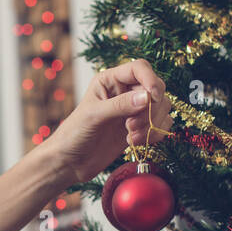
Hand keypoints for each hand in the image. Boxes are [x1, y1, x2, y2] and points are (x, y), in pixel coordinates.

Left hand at [45, 58, 170, 185]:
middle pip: (155, 89)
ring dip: (152, 124)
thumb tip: (148, 97)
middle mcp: (124, 92)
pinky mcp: (138, 128)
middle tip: (131, 126)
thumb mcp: (94, 115)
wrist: (70, 162)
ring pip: (161, 107)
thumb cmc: (74, 135)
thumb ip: (120, 105)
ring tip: (131, 138)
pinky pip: (160, 125)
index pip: (140, 68)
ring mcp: (133, 110)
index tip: (154, 97)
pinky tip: (135, 142)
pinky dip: (154, 134)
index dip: (151, 80)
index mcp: (110, 80)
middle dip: (150, 109)